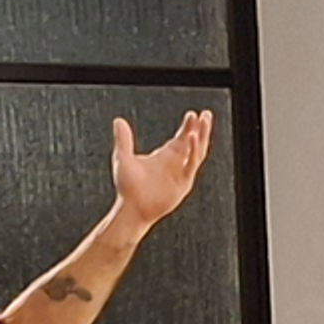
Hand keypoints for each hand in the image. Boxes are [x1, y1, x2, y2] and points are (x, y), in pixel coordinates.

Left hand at [109, 108, 213, 230]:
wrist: (132, 209)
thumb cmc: (128, 187)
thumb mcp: (123, 159)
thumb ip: (123, 140)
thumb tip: (118, 120)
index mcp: (166, 156)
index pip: (182, 137)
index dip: (189, 126)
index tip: (192, 114)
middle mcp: (176, 163)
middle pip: (194, 142)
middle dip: (200, 129)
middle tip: (205, 114)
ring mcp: (182, 174)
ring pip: (197, 152)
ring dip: (201, 137)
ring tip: (203, 122)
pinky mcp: (183, 184)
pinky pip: (191, 165)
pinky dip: (193, 151)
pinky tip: (191, 138)